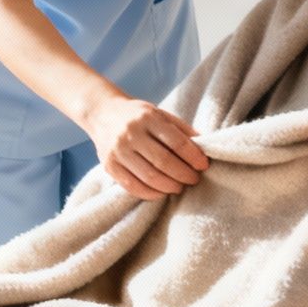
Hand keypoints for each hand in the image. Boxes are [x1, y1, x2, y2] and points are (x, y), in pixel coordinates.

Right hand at [84, 95, 208, 201]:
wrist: (102, 113)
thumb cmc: (138, 116)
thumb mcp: (160, 114)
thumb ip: (181, 129)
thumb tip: (205, 147)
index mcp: (148, 118)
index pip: (176, 141)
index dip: (193, 156)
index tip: (203, 165)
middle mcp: (131, 133)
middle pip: (163, 161)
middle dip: (183, 174)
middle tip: (194, 179)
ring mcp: (118, 150)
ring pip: (149, 177)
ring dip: (169, 186)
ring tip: (179, 187)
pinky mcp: (109, 165)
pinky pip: (132, 186)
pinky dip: (150, 193)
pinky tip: (161, 192)